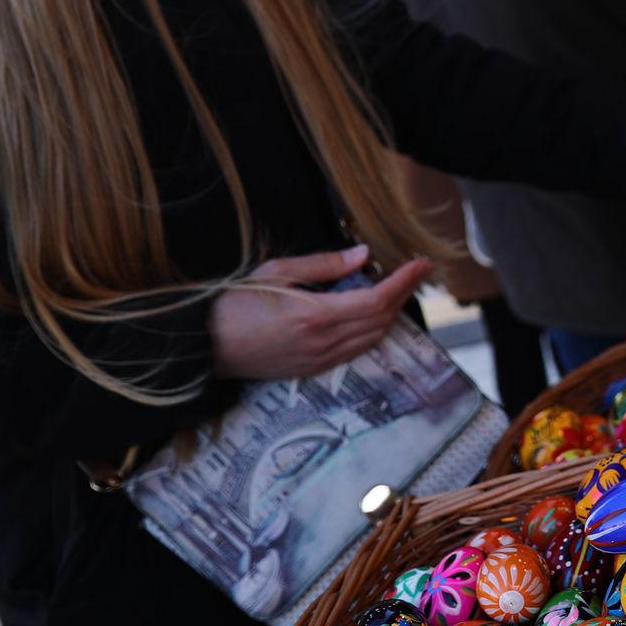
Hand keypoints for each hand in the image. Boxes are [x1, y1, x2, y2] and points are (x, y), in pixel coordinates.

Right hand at [208, 245, 433, 380]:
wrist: (204, 346)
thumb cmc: (234, 303)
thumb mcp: (276, 272)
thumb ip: (324, 265)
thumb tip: (362, 256)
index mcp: (315, 316)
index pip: (377, 299)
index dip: (404, 281)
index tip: (421, 264)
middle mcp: (323, 343)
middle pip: (381, 319)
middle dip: (404, 293)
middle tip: (417, 272)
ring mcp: (319, 360)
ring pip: (373, 338)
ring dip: (392, 313)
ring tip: (400, 289)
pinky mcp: (312, 369)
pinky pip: (356, 350)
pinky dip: (373, 330)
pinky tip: (374, 314)